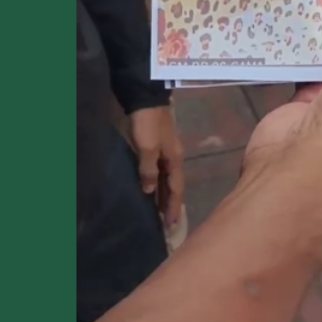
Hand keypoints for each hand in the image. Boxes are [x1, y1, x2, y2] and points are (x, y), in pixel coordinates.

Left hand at [128, 106, 184, 227]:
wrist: (145, 96)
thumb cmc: (148, 123)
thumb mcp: (147, 147)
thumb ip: (148, 170)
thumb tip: (149, 191)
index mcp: (175, 159)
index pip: (176, 189)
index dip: (173, 207)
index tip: (171, 226)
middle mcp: (174, 157)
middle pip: (174, 185)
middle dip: (171, 204)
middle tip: (167, 223)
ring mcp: (166, 150)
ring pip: (166, 178)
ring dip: (163, 194)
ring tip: (158, 210)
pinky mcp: (157, 145)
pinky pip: (159, 170)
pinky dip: (157, 182)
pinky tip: (151, 186)